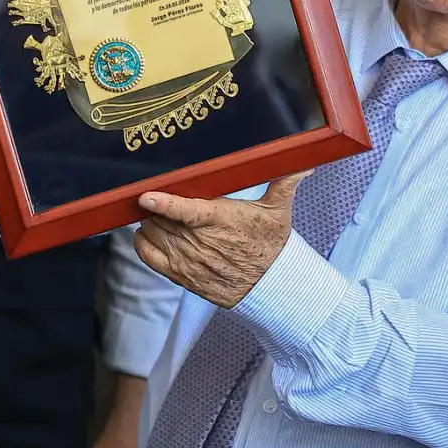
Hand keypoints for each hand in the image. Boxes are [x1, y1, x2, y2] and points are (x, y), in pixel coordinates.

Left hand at [133, 174, 307, 308]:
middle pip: (161, 219)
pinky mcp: (181, 276)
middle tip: (159, 196)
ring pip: (153, 234)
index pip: (185, 211)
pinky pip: (149, 256)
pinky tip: (149, 232)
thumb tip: (304, 163)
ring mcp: (188, 260)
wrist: (270, 284)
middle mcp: (200, 242)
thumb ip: (285, 182)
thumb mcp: (279, 210)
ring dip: (150, 221)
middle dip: (155, 206)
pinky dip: (143, 242)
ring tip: (157, 213)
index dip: (164, 203)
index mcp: (220, 220)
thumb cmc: (271, 243)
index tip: (146, 196)